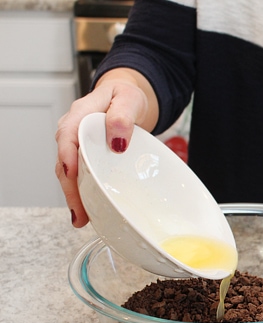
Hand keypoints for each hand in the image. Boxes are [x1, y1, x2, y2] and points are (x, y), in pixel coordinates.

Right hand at [55, 69, 157, 227]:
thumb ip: (122, 117)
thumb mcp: (129, 99)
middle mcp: (74, 131)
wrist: (126, 99)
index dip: (68, 156)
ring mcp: (78, 145)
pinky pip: (80, 175)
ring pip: (70, 172)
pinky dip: (83, 191)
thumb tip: (117, 141)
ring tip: (81, 218)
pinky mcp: (86, 156)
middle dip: (70, 188)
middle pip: (65, 161)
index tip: (71, 173)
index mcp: (81, 114)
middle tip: (79, 211)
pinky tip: (88, 209)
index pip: (67, 136)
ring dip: (74, 195)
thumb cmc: (126, 97)